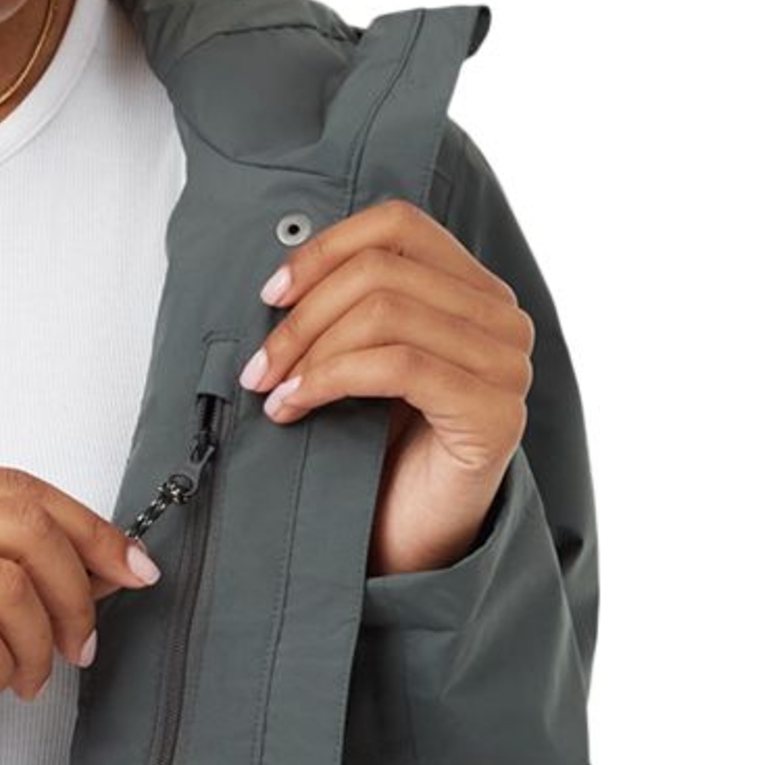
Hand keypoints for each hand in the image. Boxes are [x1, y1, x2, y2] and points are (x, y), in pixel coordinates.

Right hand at [0, 459, 162, 764]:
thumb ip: (17, 562)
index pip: (19, 488)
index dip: (90, 529)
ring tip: (26, 677)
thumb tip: (116, 564)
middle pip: (22, 530)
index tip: (134, 569)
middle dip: (75, 594)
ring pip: (5, 588)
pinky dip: (0, 669)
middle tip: (81, 645)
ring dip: (38, 646)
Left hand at [243, 198, 533, 576]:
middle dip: (302, 315)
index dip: (324, 250)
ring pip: (385, 313)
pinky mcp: (494, 413)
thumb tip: (282, 276)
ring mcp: (506, 365)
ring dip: (308, 350)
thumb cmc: (379, 451)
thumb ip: (347, 306)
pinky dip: (331, 379)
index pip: (398, 225)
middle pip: (382, 269)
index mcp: (473, 290)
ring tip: (271, 391)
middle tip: (258, 365)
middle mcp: (502, 319)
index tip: (270, 294)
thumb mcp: (359, 359)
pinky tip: (294, 406)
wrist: (407, 539)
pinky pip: (399, 366)